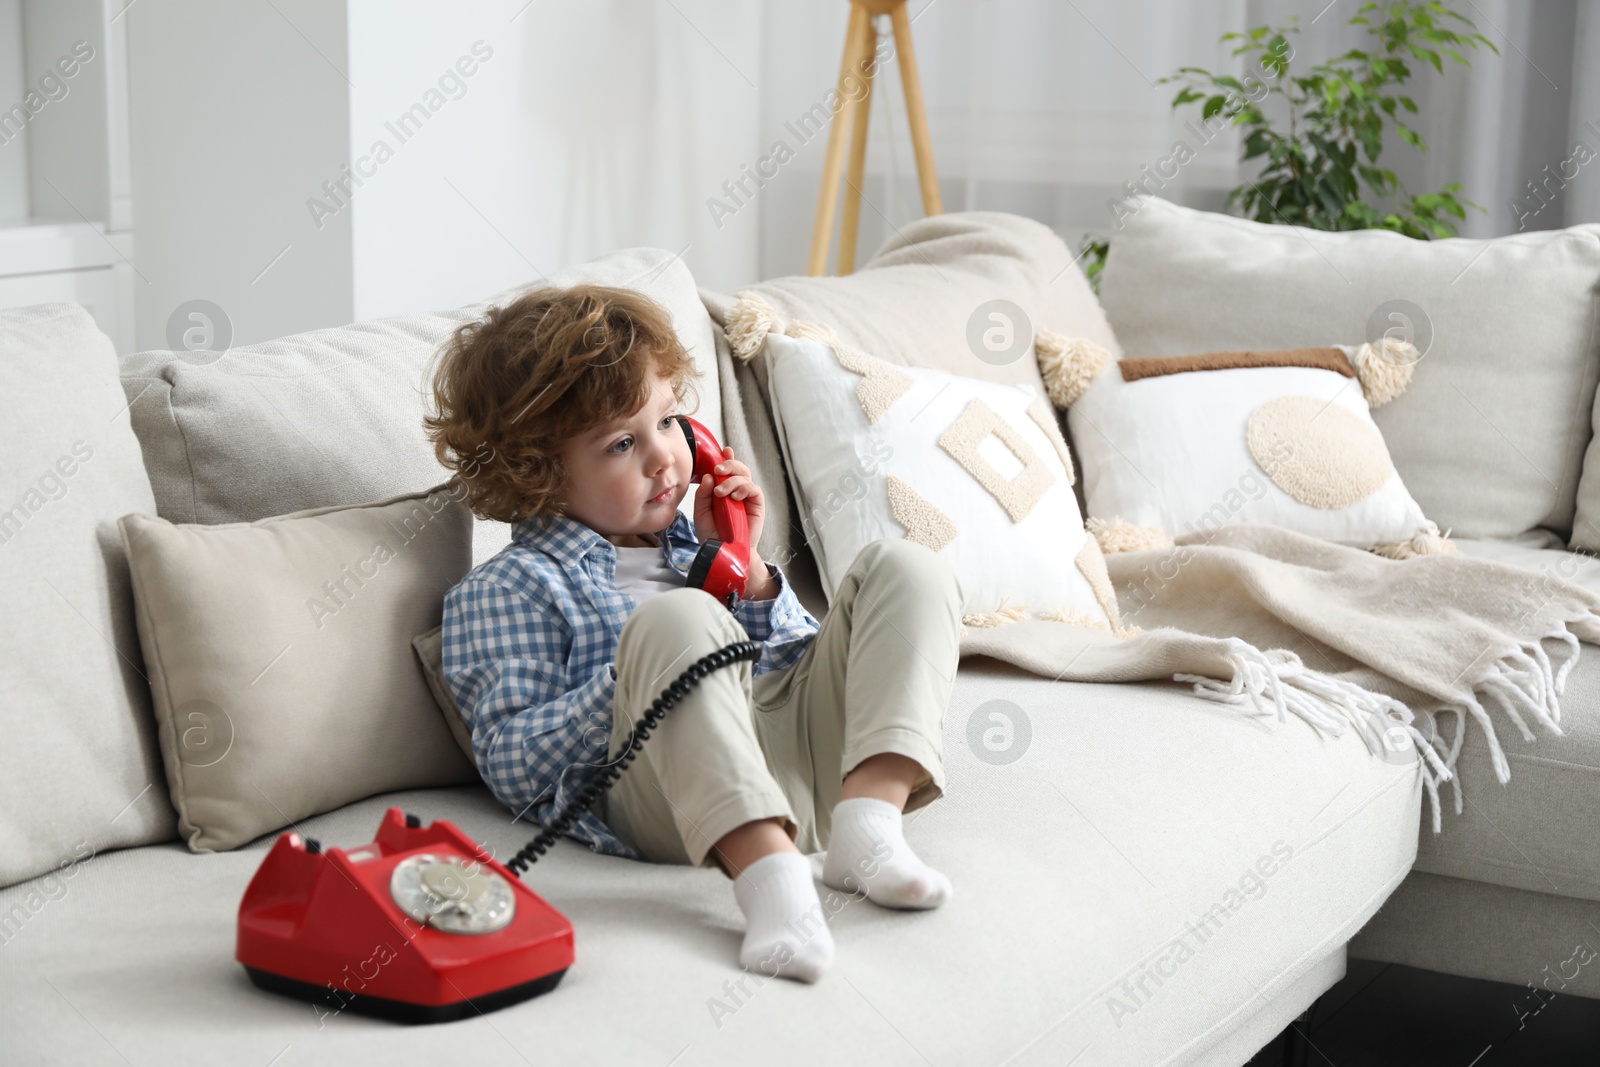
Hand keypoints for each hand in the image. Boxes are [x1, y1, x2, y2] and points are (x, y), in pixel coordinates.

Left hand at [693, 446, 774, 597]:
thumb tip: (708, 477)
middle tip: (717, 469)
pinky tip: (734, 497)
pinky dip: (744, 488)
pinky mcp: (757, 505)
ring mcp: (747, 498)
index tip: (723, 451)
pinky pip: (754, 489)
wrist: (724, 553)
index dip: (726, 459)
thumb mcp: (701, 513)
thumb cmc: (713, 535)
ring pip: (745, 476)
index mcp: (723, 490)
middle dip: (728, 464)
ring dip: (732, 480)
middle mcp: (736, 491)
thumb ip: (703, 495)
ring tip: (721, 492)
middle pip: (738, 468)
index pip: (726, 470)